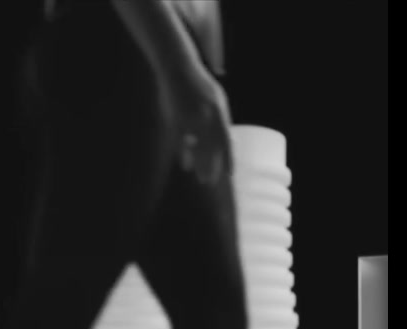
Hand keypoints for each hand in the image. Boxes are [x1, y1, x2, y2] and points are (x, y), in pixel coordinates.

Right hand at [168, 67, 233, 184]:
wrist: (178, 69)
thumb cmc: (198, 86)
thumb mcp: (215, 100)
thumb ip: (220, 120)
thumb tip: (227, 142)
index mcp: (218, 110)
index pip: (226, 140)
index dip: (228, 158)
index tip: (230, 174)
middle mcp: (206, 115)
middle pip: (211, 147)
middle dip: (212, 166)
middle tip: (210, 182)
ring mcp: (190, 117)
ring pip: (196, 147)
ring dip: (198, 163)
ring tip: (200, 177)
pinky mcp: (175, 118)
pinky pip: (181, 141)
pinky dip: (184, 153)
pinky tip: (186, 164)